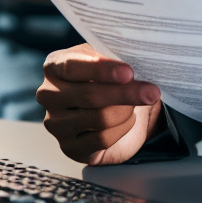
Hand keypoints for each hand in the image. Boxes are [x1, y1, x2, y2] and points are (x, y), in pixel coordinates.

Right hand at [36, 44, 162, 164]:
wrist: (116, 110)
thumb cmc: (111, 79)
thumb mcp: (110, 60)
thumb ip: (114, 56)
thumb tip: (133, 55)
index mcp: (55, 66)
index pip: (72, 67)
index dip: (102, 70)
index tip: (129, 72)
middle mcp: (49, 95)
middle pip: (89, 95)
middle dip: (126, 93)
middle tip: (152, 92)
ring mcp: (56, 123)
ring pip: (100, 118)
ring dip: (127, 110)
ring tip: (136, 103)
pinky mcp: (70, 147)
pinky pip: (103, 139)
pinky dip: (124, 128)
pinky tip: (128, 119)